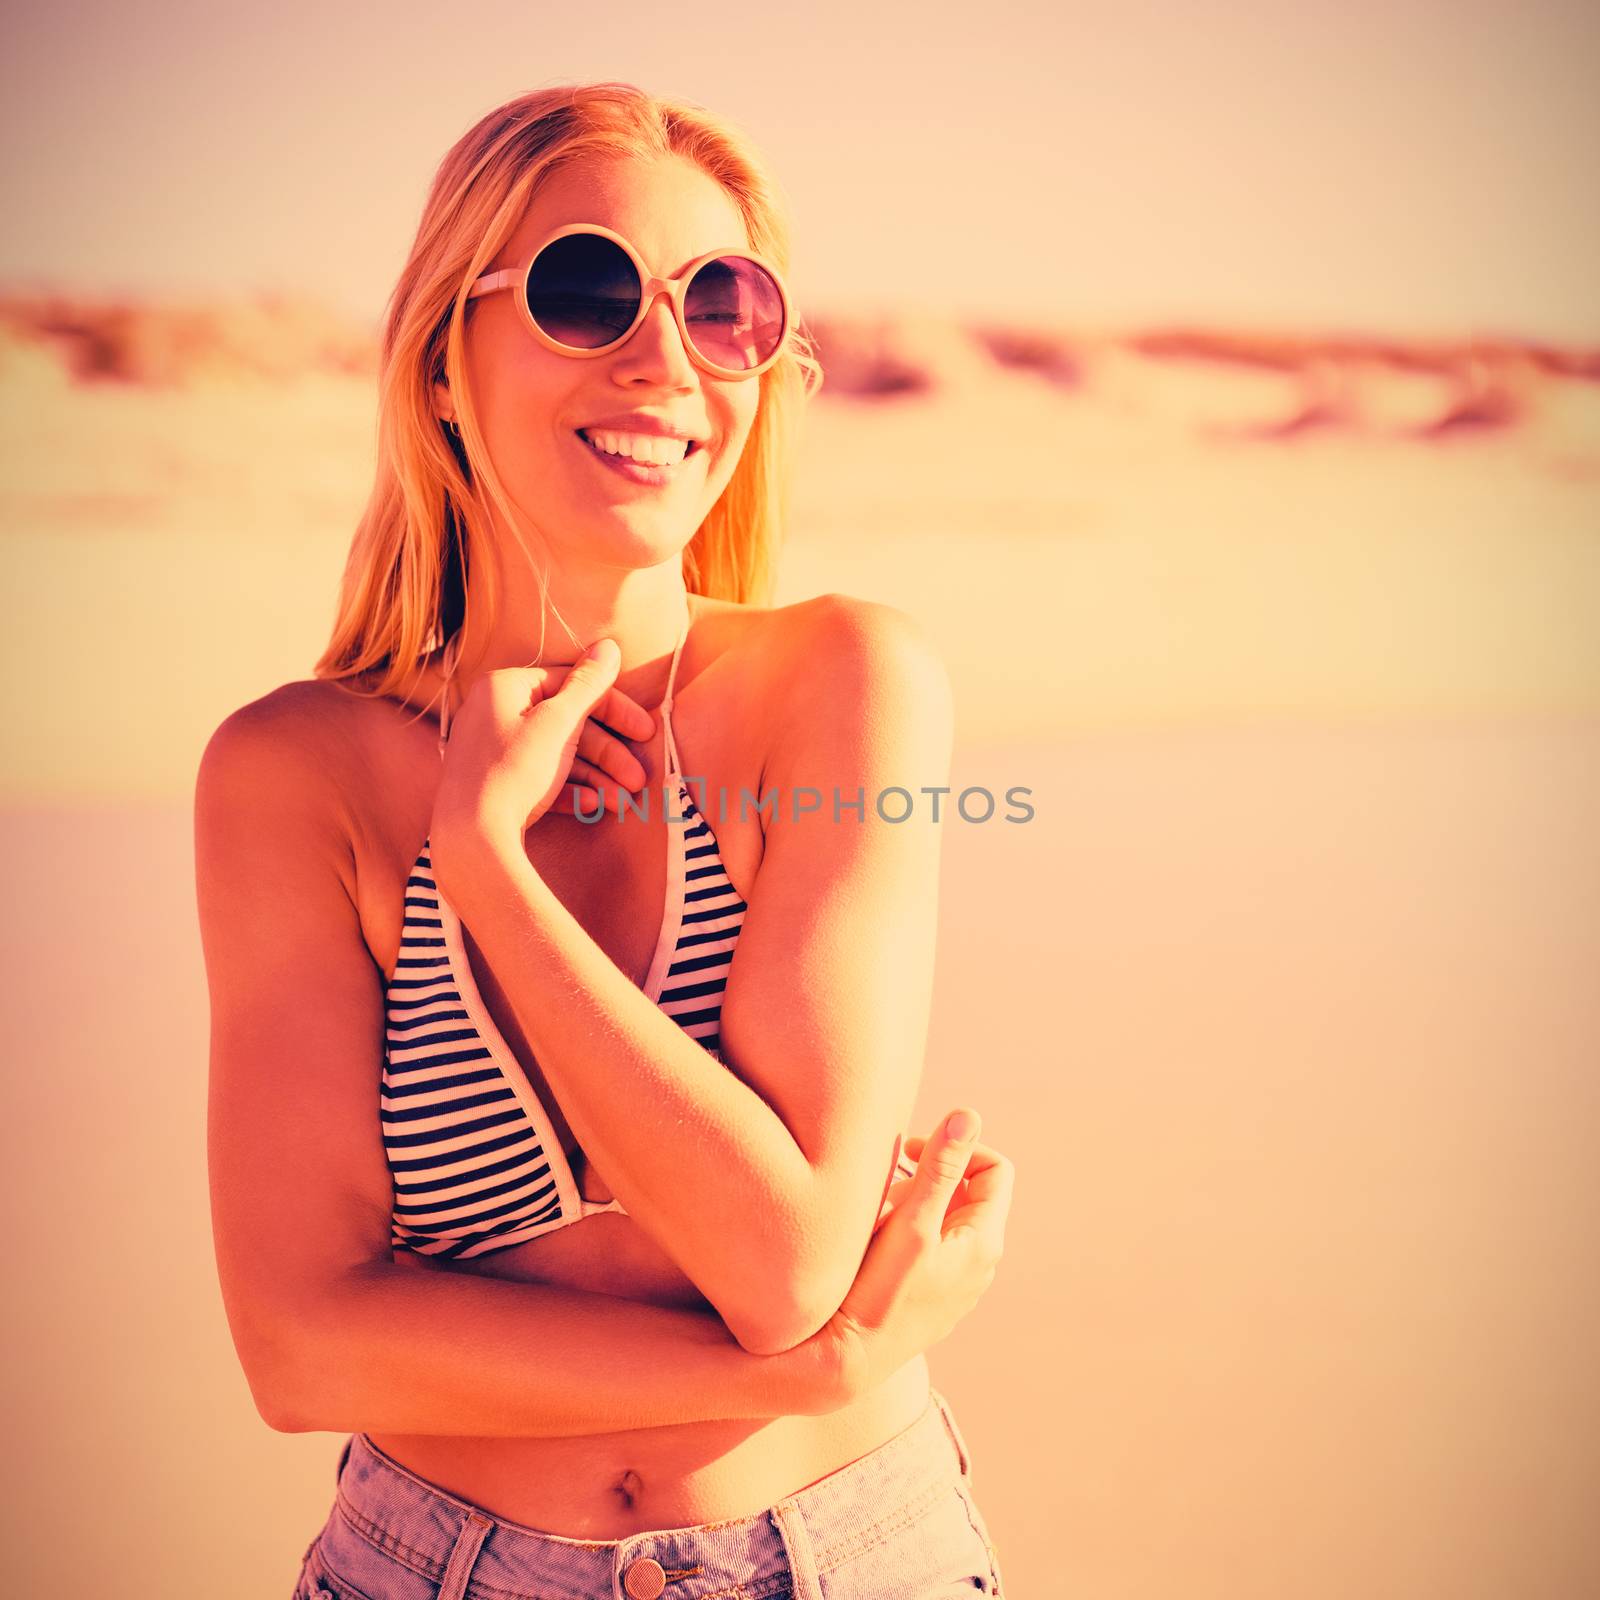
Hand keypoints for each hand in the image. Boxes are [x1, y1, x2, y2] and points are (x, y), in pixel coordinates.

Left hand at [431, 639, 656, 845]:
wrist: (470, 838)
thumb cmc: (514, 770)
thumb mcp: (558, 722)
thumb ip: (588, 684)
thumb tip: (609, 646)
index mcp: (504, 687)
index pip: (570, 684)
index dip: (613, 707)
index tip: (645, 732)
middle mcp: (493, 712)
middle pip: (567, 724)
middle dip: (608, 754)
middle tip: (638, 777)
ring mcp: (492, 751)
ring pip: (557, 755)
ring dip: (596, 777)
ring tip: (622, 801)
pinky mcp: (494, 785)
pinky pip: (539, 779)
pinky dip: (569, 790)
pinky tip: (592, 806)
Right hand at [819, 1109, 1012, 1402]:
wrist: (850, 1360)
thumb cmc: (881, 1290)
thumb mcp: (913, 1221)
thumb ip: (942, 1167)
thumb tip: (969, 1116)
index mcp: (984, 1242)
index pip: (995, 1169)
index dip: (958, 1148)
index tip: (915, 1151)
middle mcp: (981, 1265)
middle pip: (968, 1192)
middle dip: (930, 1178)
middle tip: (891, 1188)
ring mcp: (959, 1285)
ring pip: (947, 1219)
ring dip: (917, 1205)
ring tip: (881, 1217)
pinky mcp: (936, 1297)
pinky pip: (933, 1247)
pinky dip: (911, 1232)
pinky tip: (879, 1247)